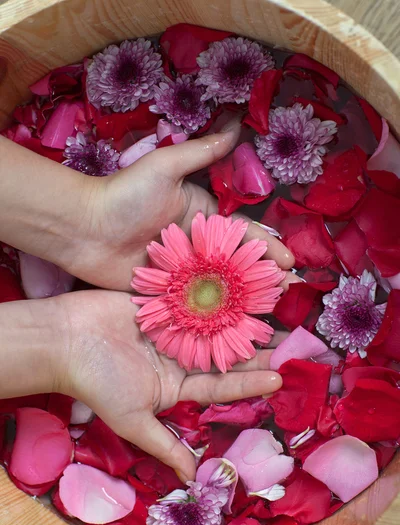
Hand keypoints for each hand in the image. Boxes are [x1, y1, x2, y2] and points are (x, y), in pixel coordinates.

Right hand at [54, 288, 283, 480]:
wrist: (65, 339)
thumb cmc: (97, 382)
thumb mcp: (132, 420)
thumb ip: (163, 445)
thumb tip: (193, 478)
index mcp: (175, 385)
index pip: (222, 386)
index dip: (250, 383)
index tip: (281, 377)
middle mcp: (179, 357)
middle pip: (225, 354)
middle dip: (255, 350)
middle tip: (290, 343)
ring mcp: (173, 328)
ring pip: (216, 325)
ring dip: (243, 321)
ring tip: (276, 315)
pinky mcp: (163, 303)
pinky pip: (195, 300)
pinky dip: (218, 298)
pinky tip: (243, 292)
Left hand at [67, 125, 296, 289]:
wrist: (83, 227)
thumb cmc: (124, 195)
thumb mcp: (165, 166)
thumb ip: (202, 152)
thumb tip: (237, 126)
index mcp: (202, 216)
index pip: (242, 232)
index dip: (267, 245)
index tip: (290, 260)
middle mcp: (196, 244)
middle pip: (236, 262)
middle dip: (262, 275)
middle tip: (288, 290)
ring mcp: (181, 270)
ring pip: (219, 284)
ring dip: (244, 296)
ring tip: (270, 310)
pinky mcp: (165, 291)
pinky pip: (193, 302)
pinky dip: (213, 311)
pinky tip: (235, 322)